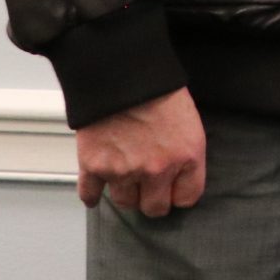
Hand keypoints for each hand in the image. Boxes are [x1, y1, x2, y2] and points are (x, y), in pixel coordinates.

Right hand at [75, 87, 206, 217]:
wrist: (123, 71)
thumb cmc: (158, 87)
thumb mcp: (189, 119)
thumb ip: (185, 151)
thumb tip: (180, 173)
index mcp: (186, 156)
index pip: (187, 197)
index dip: (179, 194)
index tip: (173, 190)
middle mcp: (157, 170)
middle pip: (154, 208)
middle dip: (152, 199)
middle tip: (148, 189)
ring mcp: (124, 170)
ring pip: (125, 202)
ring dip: (125, 191)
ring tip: (125, 178)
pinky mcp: (95, 166)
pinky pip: (90, 194)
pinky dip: (91, 195)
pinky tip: (94, 194)